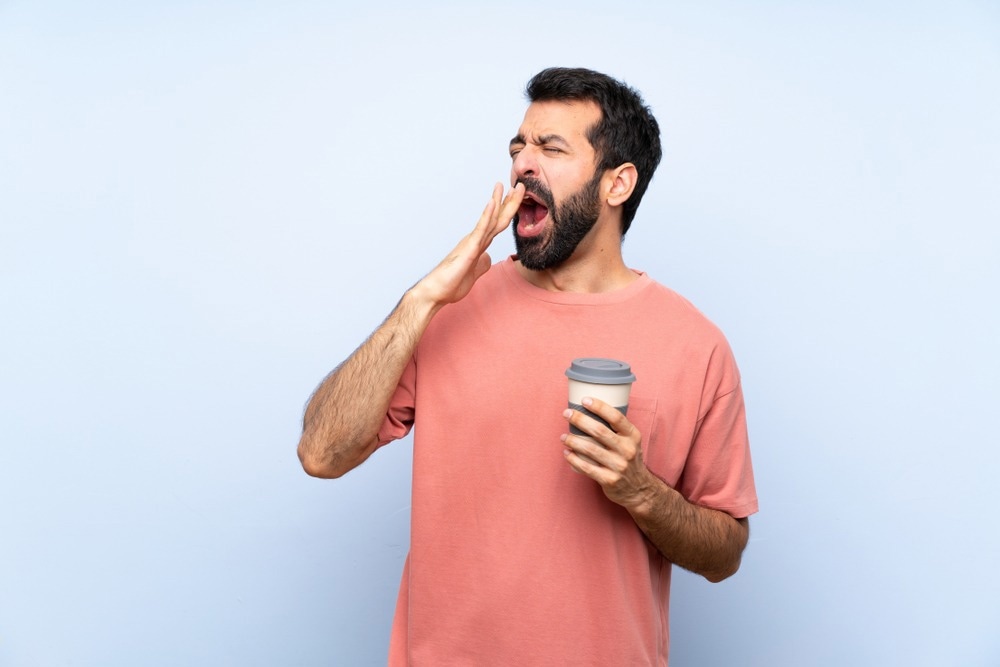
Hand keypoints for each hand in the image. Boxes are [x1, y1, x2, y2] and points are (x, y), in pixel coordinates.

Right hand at [411, 182, 523, 308]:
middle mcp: (476, 239)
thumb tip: (488, 258)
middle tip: (518, 185)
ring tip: (506, 186)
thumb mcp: (473, 274)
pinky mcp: (469, 248)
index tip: (516, 197)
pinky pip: (480, 229)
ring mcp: (472, 242)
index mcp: (478, 244)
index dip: (507, 211)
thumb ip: (481, 264)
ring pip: (490, 219)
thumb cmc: (450, 284)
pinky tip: (493, 203)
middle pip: (497, 217)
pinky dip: (487, 215)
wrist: (435, 292)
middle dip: (509, 201)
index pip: (497, 224)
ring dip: (500, 202)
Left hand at [561, 397, 657, 508]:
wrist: (639, 489)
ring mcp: (618, 466)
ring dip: (573, 441)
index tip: (584, 400)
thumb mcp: (631, 442)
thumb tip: (588, 412)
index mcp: (633, 436)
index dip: (599, 407)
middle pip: (600, 431)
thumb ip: (615, 429)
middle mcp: (627, 450)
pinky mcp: (609, 480)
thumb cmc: (629, 459)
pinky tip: (567, 453)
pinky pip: (587, 468)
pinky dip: (574, 460)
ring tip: (563, 437)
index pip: (616, 417)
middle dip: (580, 420)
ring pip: (590, 449)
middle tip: (566, 414)